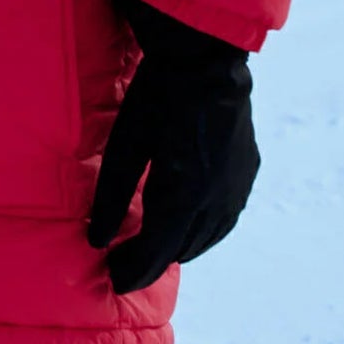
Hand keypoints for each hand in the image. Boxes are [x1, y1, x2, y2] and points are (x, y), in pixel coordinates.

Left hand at [88, 0, 260, 293]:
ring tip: (147, 248)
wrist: (207, 62)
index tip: (112, 281)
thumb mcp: (125, 146)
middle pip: (181, 249)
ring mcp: (238, 188)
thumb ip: (111, 196)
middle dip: (150, 261)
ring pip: (207, 238)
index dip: (133, 271)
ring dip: (177, 246)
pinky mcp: (247, 172)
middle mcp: (218, 202)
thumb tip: (95, 240)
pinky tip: (184, 223)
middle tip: (121, 262)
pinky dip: (201, 228)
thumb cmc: (156, 99)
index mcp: (185, 197)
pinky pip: (225, 217)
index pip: (156, 252)